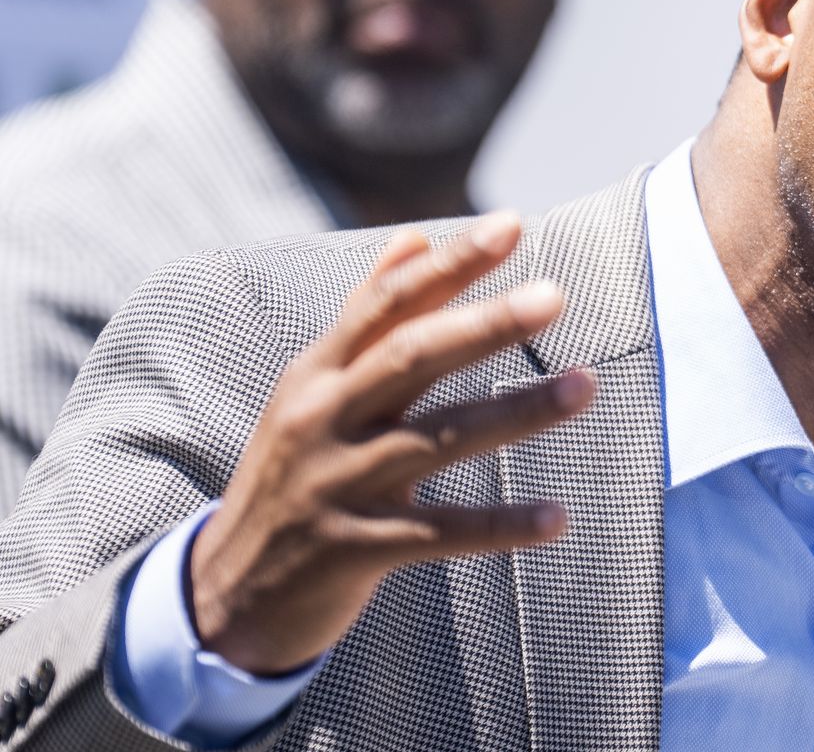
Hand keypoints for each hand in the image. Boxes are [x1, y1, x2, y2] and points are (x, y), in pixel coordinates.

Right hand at [188, 212, 594, 674]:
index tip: (511, 223)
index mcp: (318, 374)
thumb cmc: (291, 474)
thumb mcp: (311, 391)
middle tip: (555, 294)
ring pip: (436, 440)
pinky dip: (500, 525)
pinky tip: (557, 519)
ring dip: (516, 413)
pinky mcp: (353, 551)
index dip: (449, 263)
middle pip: (410, 358)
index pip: (388, 303)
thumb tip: (412, 238)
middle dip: (484, 323)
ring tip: (586, 386)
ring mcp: (336, 485)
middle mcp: (323, 420)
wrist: (225, 592)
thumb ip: (366, 319)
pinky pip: (439, 532)